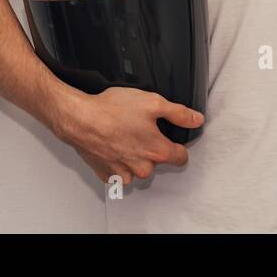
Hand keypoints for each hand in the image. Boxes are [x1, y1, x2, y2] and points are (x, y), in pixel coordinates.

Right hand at [58, 86, 203, 184]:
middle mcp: (142, 168)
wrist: (79, 119)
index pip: (181, 158)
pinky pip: (119, 171)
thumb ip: (178, 113)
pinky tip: (112, 144)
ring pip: (137, 167)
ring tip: (123, 135)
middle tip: (140, 128)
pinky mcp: (106, 174)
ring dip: (134, 155)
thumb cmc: (112, 110)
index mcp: (157, 152)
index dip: (178, 145)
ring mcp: (123, 173)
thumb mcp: (153, 103)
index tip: (170, 137)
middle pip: (157, 162)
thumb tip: (196, 120)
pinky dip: (117, 160)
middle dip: (152, 148)